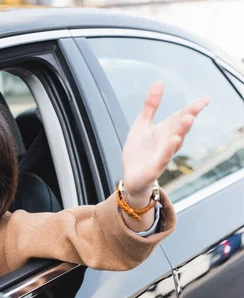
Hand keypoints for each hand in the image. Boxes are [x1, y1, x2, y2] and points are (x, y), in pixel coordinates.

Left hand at [122, 81, 209, 204]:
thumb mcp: (142, 124)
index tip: (206, 99)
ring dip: (181, 131)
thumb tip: (159, 82)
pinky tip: (173, 140)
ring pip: (175, 142)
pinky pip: (163, 158)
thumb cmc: (139, 151)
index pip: (180, 117)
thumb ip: (151, 106)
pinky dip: (168, 149)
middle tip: (197, 107)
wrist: (131, 176)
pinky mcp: (155, 167)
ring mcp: (162, 155)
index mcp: (165, 130)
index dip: (193, 108)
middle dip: (188, 117)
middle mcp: (167, 142)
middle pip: (180, 128)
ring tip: (188, 119)